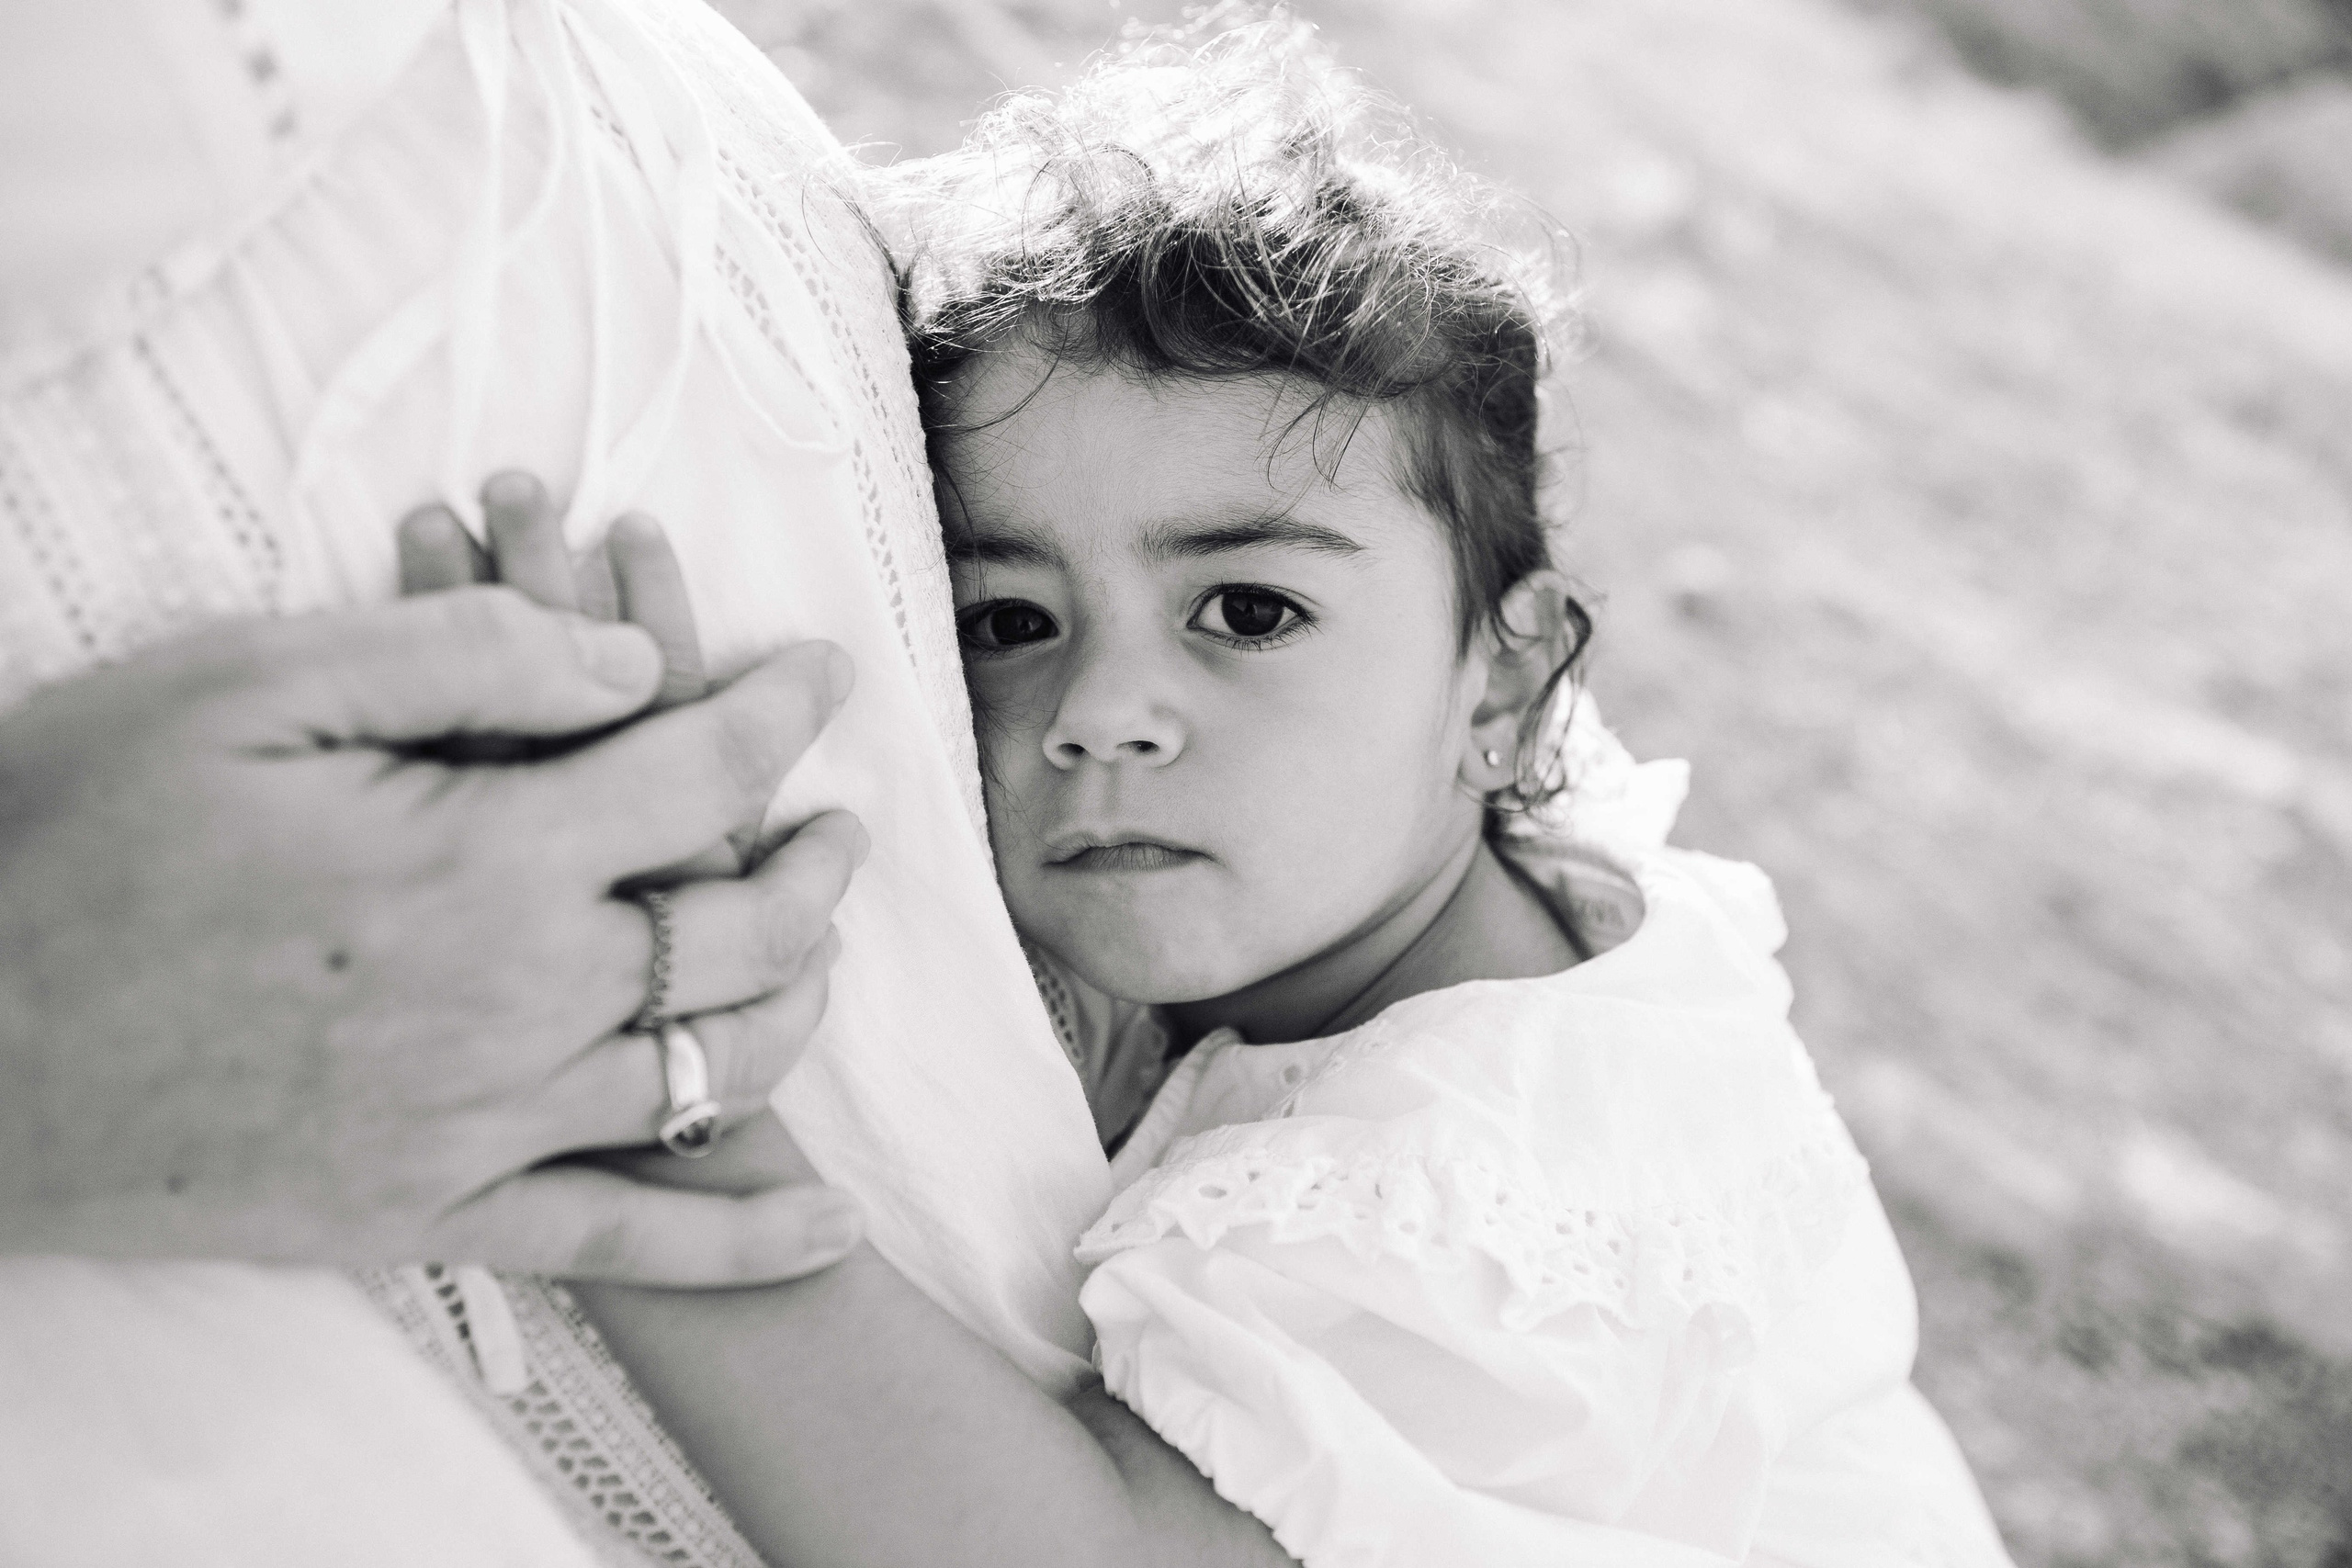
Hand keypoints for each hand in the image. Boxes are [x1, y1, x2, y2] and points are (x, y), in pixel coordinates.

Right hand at [0, 511, 864, 1284]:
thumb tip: (638, 661)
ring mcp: (482, 1125)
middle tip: (842, 822)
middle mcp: (520, 1002)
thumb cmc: (76, 834)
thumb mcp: (254, 686)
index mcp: (490, 857)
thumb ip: (471, 655)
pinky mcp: (429, 1214)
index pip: (705, 769)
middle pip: (743, 929)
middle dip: (816, 862)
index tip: (824, 678)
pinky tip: (828, 1226)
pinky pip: (627, 1242)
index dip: (785, 710)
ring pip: (719, 1071)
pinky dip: (742, 1239)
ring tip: (821, 947)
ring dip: (800, 1001)